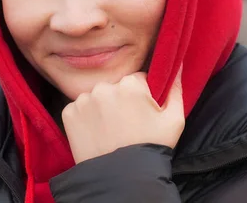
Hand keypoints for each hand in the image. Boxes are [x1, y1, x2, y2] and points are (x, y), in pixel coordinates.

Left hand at [62, 67, 184, 163]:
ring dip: (102, 107)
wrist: (121, 179)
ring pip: (96, 96)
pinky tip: (96, 133)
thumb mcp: (174, 119)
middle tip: (127, 123)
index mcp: (130, 83)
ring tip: (111, 129)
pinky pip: (79, 108)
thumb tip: (177, 66)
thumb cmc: (151, 147)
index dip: (141, 96)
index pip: (137, 80)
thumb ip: (176, 88)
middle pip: (115, 87)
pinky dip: (85, 118)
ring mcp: (83, 99)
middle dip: (120, 100)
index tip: (142, 113)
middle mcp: (104, 86)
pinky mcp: (68, 113)